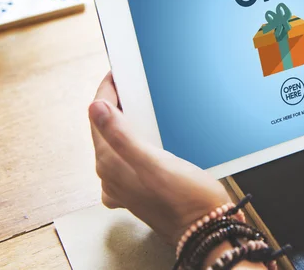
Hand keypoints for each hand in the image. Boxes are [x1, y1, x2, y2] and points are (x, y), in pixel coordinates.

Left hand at [88, 72, 229, 244]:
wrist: (207, 229)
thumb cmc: (186, 200)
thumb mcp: (156, 163)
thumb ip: (122, 136)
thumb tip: (96, 108)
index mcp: (111, 164)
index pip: (97, 118)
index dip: (105, 92)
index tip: (115, 74)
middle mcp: (112, 175)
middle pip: (104, 130)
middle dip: (113, 104)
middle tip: (127, 83)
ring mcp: (124, 183)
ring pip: (115, 142)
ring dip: (123, 121)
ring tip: (137, 102)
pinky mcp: (138, 188)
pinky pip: (127, 156)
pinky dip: (133, 140)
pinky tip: (146, 137)